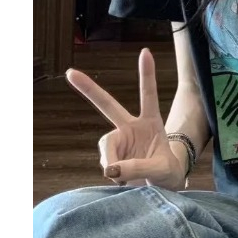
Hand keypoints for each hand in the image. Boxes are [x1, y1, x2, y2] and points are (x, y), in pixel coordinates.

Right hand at [64, 48, 185, 189]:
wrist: (162, 186)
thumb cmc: (167, 172)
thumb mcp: (161, 170)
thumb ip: (138, 167)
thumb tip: (110, 169)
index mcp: (151, 122)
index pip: (148, 95)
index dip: (146, 74)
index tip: (145, 52)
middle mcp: (132, 126)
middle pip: (107, 105)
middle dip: (89, 89)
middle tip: (70, 72)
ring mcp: (120, 140)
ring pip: (105, 146)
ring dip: (111, 161)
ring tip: (125, 177)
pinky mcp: (112, 156)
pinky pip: (105, 163)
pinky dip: (111, 173)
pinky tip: (121, 180)